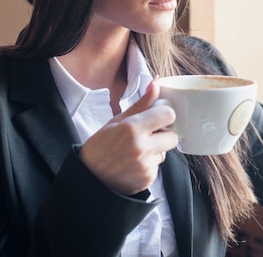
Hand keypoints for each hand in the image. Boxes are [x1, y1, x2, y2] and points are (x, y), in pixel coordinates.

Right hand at [78, 77, 177, 195]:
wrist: (89, 178)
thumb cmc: (100, 146)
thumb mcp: (117, 121)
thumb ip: (141, 103)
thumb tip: (156, 82)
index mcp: (132, 128)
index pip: (168, 115)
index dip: (164, 115)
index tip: (156, 118)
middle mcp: (141, 147)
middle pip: (173, 136)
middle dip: (163, 134)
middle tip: (147, 136)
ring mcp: (145, 165)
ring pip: (165, 152)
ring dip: (155, 150)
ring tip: (135, 151)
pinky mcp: (148, 179)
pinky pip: (158, 166)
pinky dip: (149, 164)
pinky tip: (133, 164)